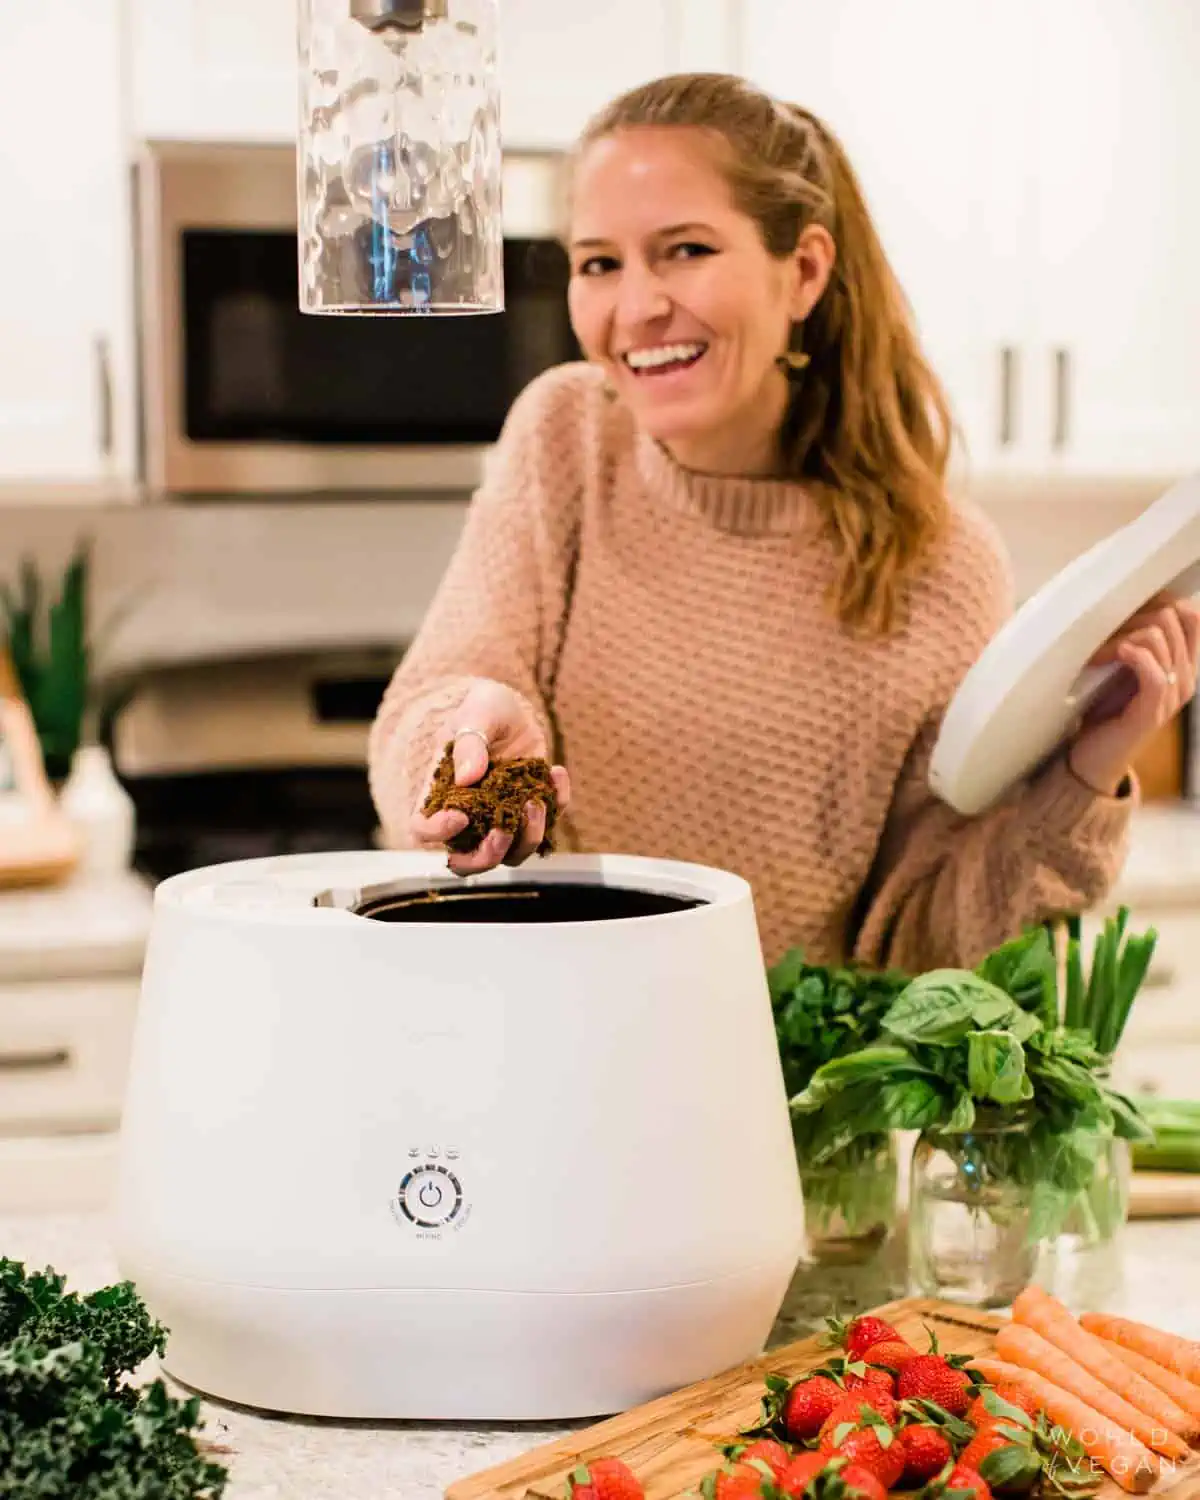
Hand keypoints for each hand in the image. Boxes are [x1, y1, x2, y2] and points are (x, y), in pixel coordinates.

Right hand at [408, 680, 570, 875]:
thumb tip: (467, 777)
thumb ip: (470, 742)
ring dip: (527, 838)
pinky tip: (557, 773)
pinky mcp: (529, 813)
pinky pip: (545, 828)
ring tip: (537, 801)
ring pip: (509, 855)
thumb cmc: (482, 709)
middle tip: (506, 827)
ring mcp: (499, 819)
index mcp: (440, 794)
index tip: (461, 815)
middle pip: (467, 861)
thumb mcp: (476, 714)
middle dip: (488, 854)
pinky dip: (556, 808)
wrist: (511, 710)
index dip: (437, 832)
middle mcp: (467, 816)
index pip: (423, 829)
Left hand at [1068, 591, 1199, 795]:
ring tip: (1097, 654)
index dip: (1159, 601)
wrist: (1095, 757)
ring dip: (1119, 637)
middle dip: (1131, 618)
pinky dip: (1131, 655)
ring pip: (1157, 637)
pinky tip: (1115, 655)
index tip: (1126, 610)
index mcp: (1184, 665)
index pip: (1191, 615)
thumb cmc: (1107, 711)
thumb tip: (1127, 605)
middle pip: (1171, 617)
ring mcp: (1172, 695)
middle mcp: (1186, 678)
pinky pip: (1154, 671)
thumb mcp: (1125, 670)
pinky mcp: (1153, 711)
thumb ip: (1136, 643)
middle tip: (1102, 636)